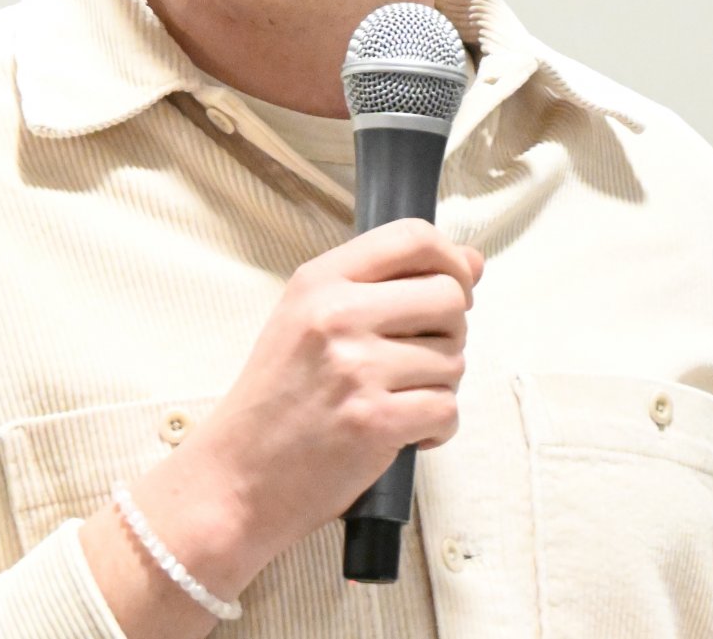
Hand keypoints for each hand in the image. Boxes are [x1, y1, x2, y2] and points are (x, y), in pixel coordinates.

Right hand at [175, 219, 481, 565]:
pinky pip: (448, 409)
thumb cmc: (279, 396)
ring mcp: (357, 368)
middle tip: (418, 356)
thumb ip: (383, 284)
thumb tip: (474, 264)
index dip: (451, 257)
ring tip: (397, 397)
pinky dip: (436, 426)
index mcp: (319, 280)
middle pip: (448, 297)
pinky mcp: (376, 421)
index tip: (458, 282)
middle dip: (451, 330)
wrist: (238, 474)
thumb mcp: (307, 316)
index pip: (411, 237)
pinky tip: (403, 430)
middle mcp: (337, 314)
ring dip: (439, 384)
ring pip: (454, 358)